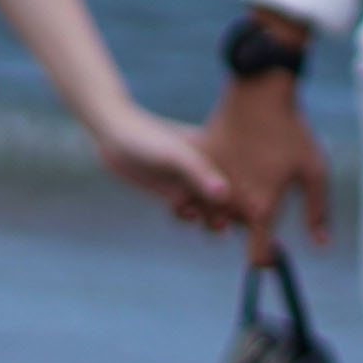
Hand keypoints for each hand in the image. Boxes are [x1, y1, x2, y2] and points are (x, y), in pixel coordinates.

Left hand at [82, 101, 241, 231]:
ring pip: (206, 205)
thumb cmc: (146, 138)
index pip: (238, 178)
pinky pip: (186, 209)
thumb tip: (224, 195)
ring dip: (210, 216)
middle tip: (228, 224)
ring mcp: (187, 180)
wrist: (112, 136)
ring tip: (216, 226)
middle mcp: (204, 167)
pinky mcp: (171, 191)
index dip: (245, 196)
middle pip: (225, 195)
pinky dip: (189, 215)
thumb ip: (199, 173)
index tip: (250, 211)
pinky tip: (186, 215)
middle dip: (229, 211)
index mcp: (215, 151)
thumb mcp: (175, 154)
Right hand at [203, 70, 337, 261]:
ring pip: (213, 211)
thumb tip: (321, 244)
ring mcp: (209, 183)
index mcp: (261, 208)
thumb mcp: (315, 170)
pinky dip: (206, 187)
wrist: (258, 93)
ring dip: (225, 206)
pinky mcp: (197, 165)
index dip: (266, 259)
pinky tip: (224, 170)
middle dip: (249, 222)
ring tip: (245, 181)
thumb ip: (317, 211)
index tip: (273, 252)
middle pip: (236, 231)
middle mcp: (231, 202)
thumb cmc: (292, 131)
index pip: (258, 256)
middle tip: (266, 192)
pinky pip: (195, 190)